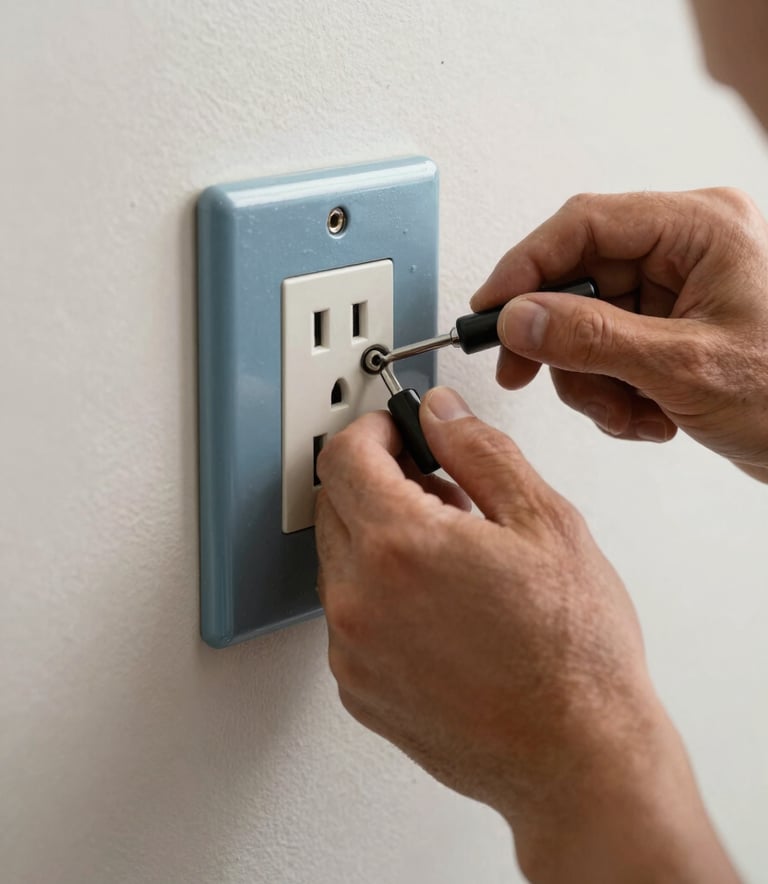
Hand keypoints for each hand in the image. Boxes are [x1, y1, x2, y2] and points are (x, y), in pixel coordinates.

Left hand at [316, 387, 736, 882]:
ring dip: (379, 537)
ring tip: (451, 555)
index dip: (376, 430)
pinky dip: (378, 592)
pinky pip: (348, 614)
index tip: (401, 432)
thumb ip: (480, 451)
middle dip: (380, 481)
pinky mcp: (358, 688)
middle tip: (443, 493)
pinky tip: (438, 604)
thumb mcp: (545, 522)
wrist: (578, 757)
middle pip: (334, 502)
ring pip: (338, 558)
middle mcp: (359, 600)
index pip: (346, 456)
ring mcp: (352, 651)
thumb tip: (441, 413)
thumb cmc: (574, 653)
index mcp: (400, 546)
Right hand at [472, 188, 767, 478]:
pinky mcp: (671, 331)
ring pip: (586, 324)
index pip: (583, 225)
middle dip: (559, 342)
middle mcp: (685, 252)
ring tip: (628, 413)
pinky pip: (609, 352)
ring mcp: (677, 293)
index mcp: (699, 229)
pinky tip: (649, 417)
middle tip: (527, 374)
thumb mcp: (684, 367)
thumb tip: (520, 319)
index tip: (489, 308)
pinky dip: (613, 392)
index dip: (525, 267)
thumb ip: (593, 339)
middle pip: (579, 279)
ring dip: (591, 380)